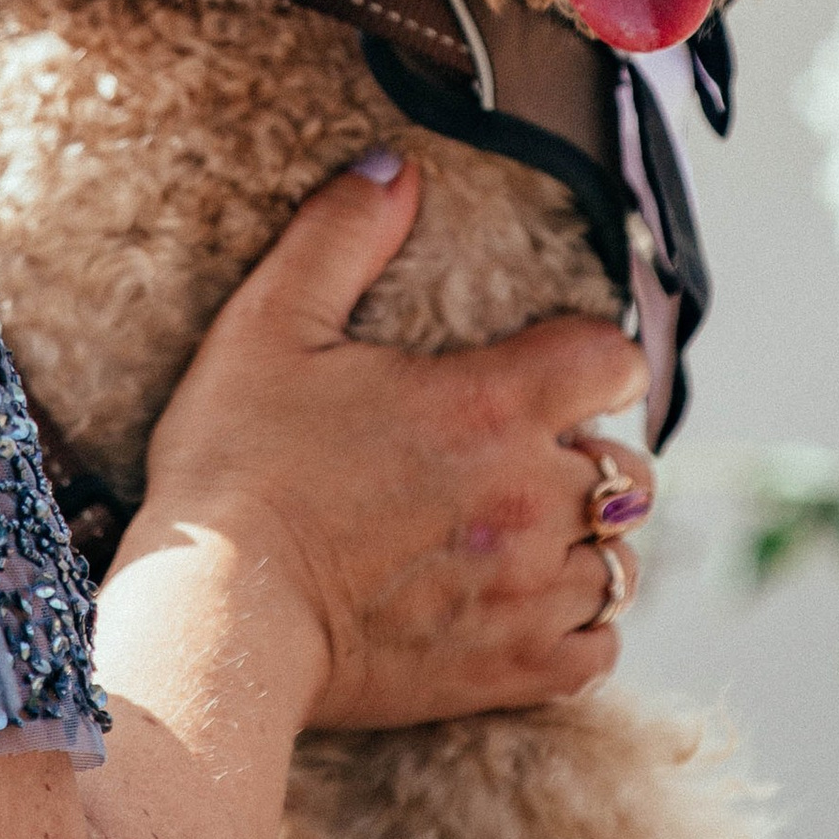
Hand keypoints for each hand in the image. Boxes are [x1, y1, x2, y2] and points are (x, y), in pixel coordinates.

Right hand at [120, 150, 644, 731]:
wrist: (211, 618)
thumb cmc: (235, 467)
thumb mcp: (270, 325)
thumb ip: (341, 235)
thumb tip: (395, 165)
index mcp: (492, 405)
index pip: (615, 360)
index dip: (592, 359)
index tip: (551, 372)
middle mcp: (533, 499)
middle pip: (628, 470)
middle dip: (585, 457)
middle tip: (516, 459)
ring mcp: (529, 592)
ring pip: (619, 561)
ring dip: (585, 544)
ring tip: (526, 536)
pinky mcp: (511, 672)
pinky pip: (598, 648)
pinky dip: (579, 629)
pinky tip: (527, 607)